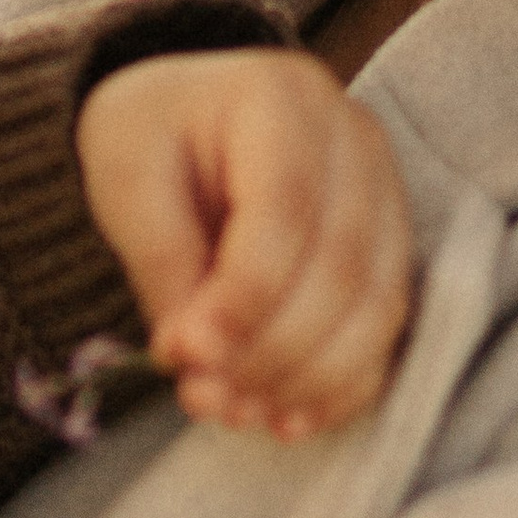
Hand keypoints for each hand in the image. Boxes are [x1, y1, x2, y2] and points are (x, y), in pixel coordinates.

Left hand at [73, 49, 415, 440]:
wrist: (186, 112)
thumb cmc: (152, 134)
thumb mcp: (126, 173)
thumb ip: (162, 258)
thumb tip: (197, 355)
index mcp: (282, 98)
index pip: (284, 211)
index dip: (242, 297)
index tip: (187, 355)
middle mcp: (354, 142)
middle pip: (339, 267)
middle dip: (270, 349)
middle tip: (202, 395)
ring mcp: (386, 195)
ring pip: (375, 308)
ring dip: (305, 379)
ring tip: (234, 412)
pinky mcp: (390, 249)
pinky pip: (385, 331)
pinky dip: (340, 386)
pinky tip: (286, 419)